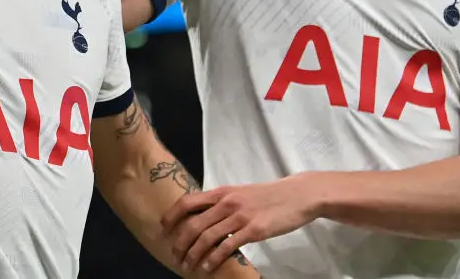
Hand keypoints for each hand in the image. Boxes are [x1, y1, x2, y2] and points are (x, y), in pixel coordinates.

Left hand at [161, 179, 317, 272]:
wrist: (297, 195)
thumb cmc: (268, 196)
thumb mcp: (240, 193)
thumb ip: (221, 202)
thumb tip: (202, 216)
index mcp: (222, 192)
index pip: (188, 202)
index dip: (172, 216)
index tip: (163, 229)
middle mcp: (227, 202)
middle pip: (193, 224)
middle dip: (180, 242)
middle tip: (174, 255)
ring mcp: (239, 216)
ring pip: (207, 237)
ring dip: (194, 254)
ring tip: (188, 265)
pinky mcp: (253, 230)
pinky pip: (227, 246)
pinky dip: (213, 258)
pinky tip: (207, 267)